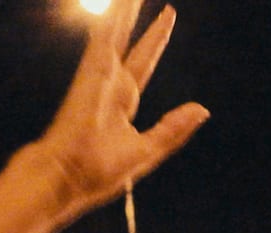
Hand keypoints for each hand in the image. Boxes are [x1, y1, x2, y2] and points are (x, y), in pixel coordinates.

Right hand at [32, 0, 208, 213]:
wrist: (69, 177)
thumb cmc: (99, 172)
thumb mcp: (148, 149)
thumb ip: (174, 128)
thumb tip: (202, 109)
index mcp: (123, 102)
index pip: (142, 63)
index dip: (153, 41)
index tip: (166, 19)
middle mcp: (110, 84)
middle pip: (128, 43)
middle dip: (137, 19)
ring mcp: (98, 77)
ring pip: (113, 34)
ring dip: (122, 11)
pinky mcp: (91, 75)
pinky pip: (103, 40)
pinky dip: (111, 22)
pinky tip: (121, 3)